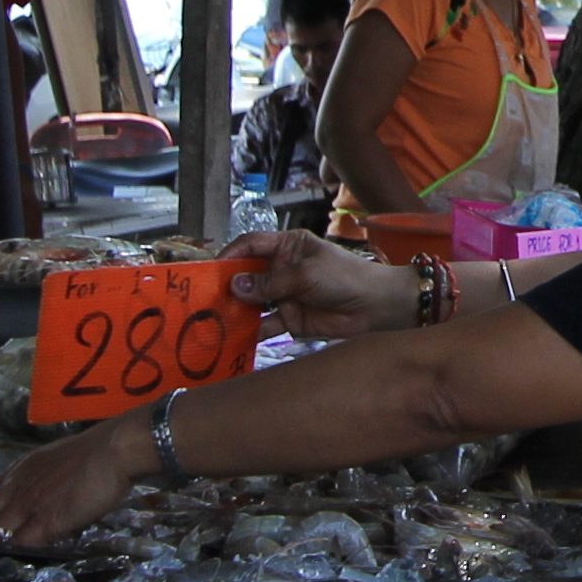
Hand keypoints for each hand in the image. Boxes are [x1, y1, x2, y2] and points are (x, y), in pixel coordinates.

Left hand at [0, 424, 135, 549]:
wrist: (111, 451)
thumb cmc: (92, 453)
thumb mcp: (54, 460)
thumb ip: (39, 477)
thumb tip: (38, 493)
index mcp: (19, 472)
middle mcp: (18, 488)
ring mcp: (30, 505)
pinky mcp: (47, 522)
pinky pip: (23, 542)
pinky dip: (15, 551)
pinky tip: (12, 559)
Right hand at [225, 227, 392, 339]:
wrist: (376, 307)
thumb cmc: (345, 277)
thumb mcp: (306, 273)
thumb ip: (271, 282)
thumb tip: (236, 286)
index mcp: (287, 246)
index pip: (251, 245)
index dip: (231, 254)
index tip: (211, 269)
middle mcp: (281, 269)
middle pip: (247, 275)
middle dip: (228, 286)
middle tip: (205, 299)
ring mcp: (284, 295)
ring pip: (252, 302)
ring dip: (236, 310)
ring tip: (213, 320)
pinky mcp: (289, 320)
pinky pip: (265, 324)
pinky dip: (251, 331)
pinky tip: (234, 337)